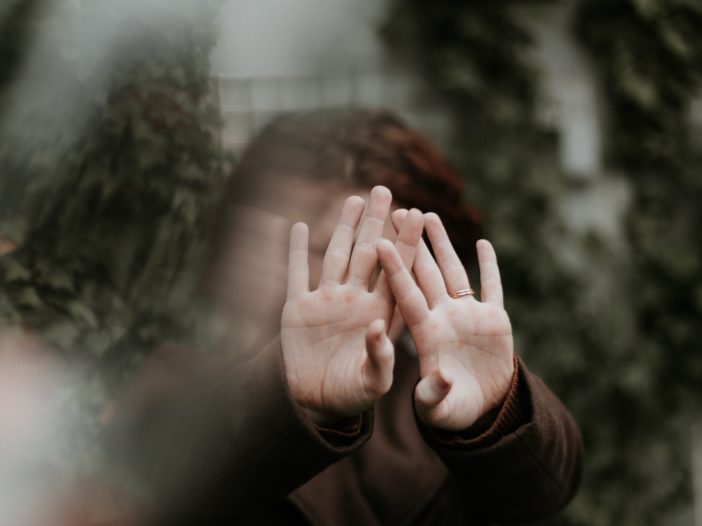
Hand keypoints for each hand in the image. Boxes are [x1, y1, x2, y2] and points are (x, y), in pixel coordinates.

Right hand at [281, 187, 423, 424]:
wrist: (316, 404)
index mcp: (380, 314)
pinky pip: (297, 274)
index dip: (406, 243)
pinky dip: (297, 251)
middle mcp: (356, 301)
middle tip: (385, 190)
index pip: (397, 272)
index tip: (419, 214)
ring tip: (355, 199)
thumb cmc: (353, 396)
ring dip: (344, 228)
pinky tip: (300, 226)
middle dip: (377, 222)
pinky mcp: (298, 309)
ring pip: (337, 256)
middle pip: (369, 254)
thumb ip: (381, 358)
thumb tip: (379, 328)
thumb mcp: (373, 382)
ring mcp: (327, 302)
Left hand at [377, 211, 513, 430]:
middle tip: (398, 210)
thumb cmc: (450, 411)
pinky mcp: (494, 320)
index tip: (381, 241)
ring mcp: (468, 316)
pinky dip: (490, 266)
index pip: (406, 294)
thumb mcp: (437, 408)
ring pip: (453, 271)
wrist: (480, 410)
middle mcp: (443, 317)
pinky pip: (492, 287)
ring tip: (429, 215)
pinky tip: (483, 243)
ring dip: (442, 244)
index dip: (395, 269)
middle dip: (414, 242)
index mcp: (425, 333)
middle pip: (425, 272)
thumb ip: (434, 394)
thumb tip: (440, 377)